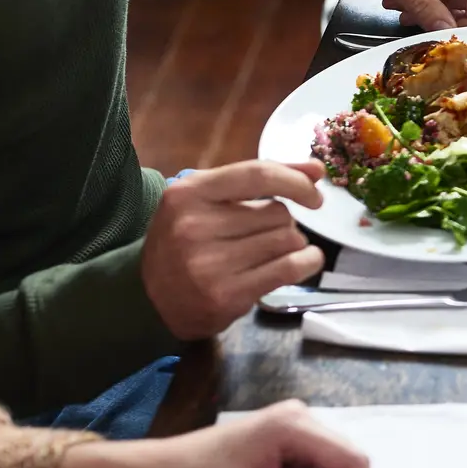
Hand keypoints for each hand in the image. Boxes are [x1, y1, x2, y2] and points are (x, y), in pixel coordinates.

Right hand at [141, 161, 325, 339]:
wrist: (151, 298)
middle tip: (260, 236)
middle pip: (278, 213)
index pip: (258, 175)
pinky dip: (307, 262)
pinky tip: (304, 261)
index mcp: (187, 193)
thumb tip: (316, 169)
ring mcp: (209, 264)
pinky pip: (289, 268)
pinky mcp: (227, 295)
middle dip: (282, 222)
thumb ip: (259, 180)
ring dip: (291, 244)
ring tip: (267, 252)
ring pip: (287, 239)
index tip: (314, 193)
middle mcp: (194, 226)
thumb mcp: (207, 201)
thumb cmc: (185, 241)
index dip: (295, 181)